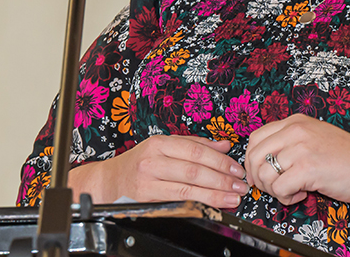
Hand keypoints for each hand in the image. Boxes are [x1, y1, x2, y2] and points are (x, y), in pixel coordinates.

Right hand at [90, 135, 247, 208]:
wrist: (108, 182)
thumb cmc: (138, 163)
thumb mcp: (163, 146)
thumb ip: (195, 144)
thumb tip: (224, 144)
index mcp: (159, 144)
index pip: (196, 151)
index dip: (220, 161)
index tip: (236, 169)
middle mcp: (152, 162)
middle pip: (194, 171)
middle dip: (222, 180)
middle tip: (240, 185)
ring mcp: (147, 183)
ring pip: (187, 190)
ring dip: (215, 195)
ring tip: (233, 197)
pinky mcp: (146, 202)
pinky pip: (177, 204)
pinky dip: (198, 205)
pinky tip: (213, 206)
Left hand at [244, 114, 349, 205]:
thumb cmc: (349, 159)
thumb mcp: (315, 139)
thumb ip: (290, 143)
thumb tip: (261, 162)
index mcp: (296, 122)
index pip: (255, 138)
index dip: (253, 161)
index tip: (262, 175)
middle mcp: (296, 130)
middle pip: (254, 156)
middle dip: (259, 178)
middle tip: (276, 188)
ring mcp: (301, 148)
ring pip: (264, 174)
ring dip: (275, 190)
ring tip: (294, 191)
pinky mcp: (308, 168)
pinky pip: (279, 188)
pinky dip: (287, 198)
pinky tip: (302, 195)